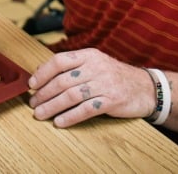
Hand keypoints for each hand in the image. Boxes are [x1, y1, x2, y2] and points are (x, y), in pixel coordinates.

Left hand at [28, 48, 155, 127]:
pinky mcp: (111, 101)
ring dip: (52, 106)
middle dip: (44, 93)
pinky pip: (86, 110)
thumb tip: (42, 73)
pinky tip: (60, 122)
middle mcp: (96, 67)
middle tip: (33, 103)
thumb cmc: (115, 76)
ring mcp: (104, 84)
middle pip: (63, 81)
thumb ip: (72, 66)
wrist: (146, 88)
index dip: (43, 73)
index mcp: (89, 55)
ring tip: (41, 114)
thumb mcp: (95, 63)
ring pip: (71, 96)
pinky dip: (70, 117)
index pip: (59, 61)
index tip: (31, 84)